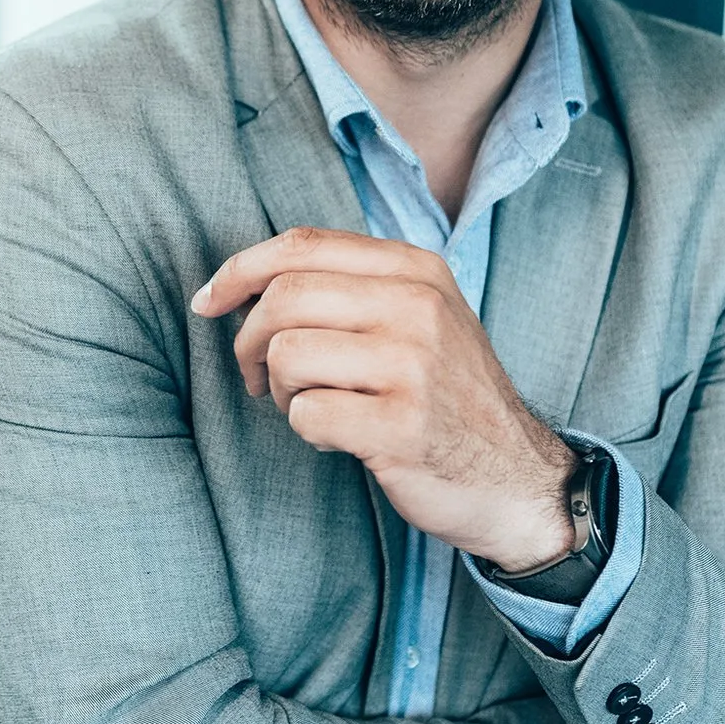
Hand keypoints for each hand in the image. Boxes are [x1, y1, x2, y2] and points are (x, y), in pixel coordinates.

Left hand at [192, 227, 579, 573]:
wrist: (517, 478)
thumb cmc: (445, 396)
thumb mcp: (420, 317)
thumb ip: (349, 286)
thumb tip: (241, 281)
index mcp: (416, 269)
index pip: (301, 245)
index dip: (238, 270)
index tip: (208, 302)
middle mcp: (418, 307)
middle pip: (283, 297)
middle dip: (250, 341)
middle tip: (260, 376)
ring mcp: (414, 366)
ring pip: (288, 354)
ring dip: (282, 389)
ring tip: (311, 406)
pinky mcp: (403, 427)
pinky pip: (307, 415)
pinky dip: (306, 430)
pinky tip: (338, 437)